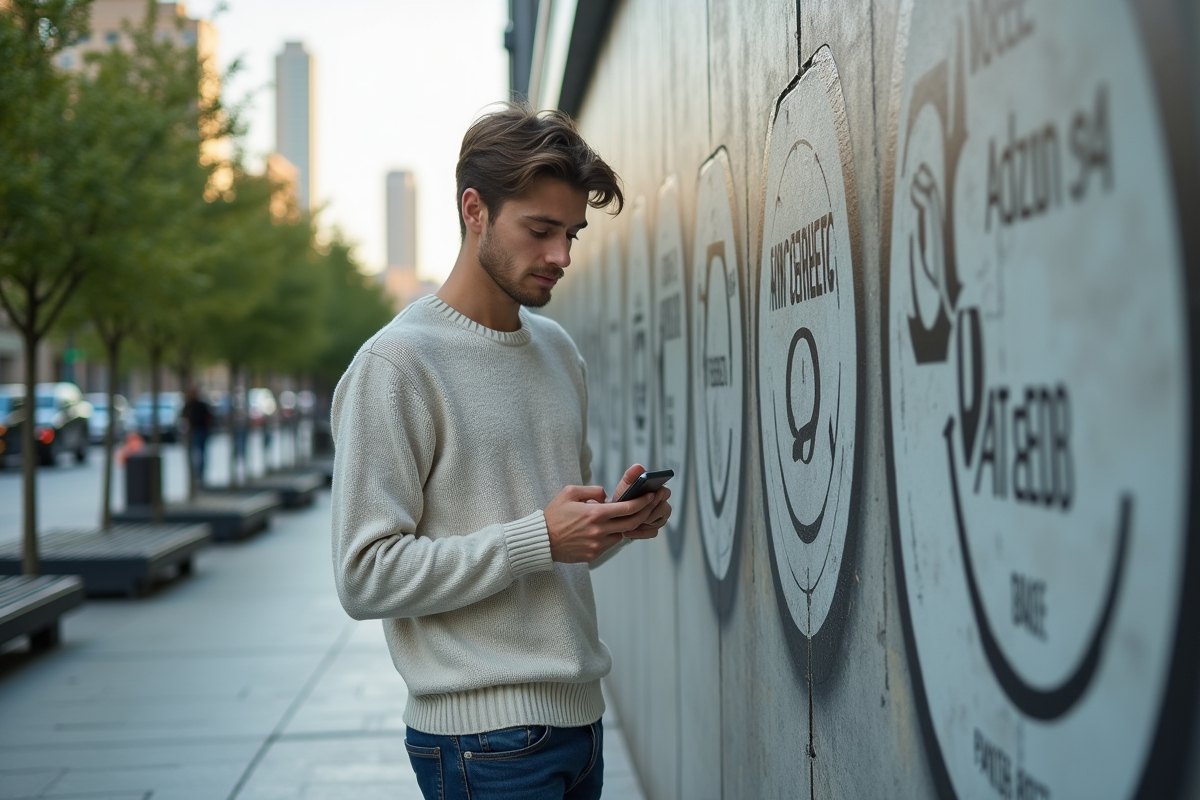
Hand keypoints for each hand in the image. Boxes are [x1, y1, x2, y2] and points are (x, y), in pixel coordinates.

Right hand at [544, 481, 660, 562]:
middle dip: (644, 513)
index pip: (627, 508)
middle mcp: (599, 530)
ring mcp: (597, 544)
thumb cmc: (554, 515)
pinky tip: (605, 530)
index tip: (650, 496)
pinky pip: (609, 544)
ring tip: (620, 518)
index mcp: (595, 513)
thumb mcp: (570, 492)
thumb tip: (607, 496)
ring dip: (624, 526)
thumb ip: (593, 490)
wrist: (541, 540)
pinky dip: (611, 536)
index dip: (642, 502)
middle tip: (649, 506)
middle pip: (631, 523)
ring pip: (621, 534)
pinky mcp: (593, 554)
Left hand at [608, 463, 672, 539]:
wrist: (614, 515)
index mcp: (656, 492)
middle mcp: (661, 505)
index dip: (661, 494)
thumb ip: (631, 477)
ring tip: (632, 521)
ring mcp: (658, 518)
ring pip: (659, 522)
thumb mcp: (625, 487)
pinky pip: (652, 532)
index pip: (666, 492)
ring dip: (645, 522)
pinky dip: (641, 532)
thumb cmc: (623, 500)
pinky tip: (629, 531)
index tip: (654, 493)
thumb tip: (638, 467)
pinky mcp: (652, 529)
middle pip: (665, 509)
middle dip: (652, 510)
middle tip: (641, 511)